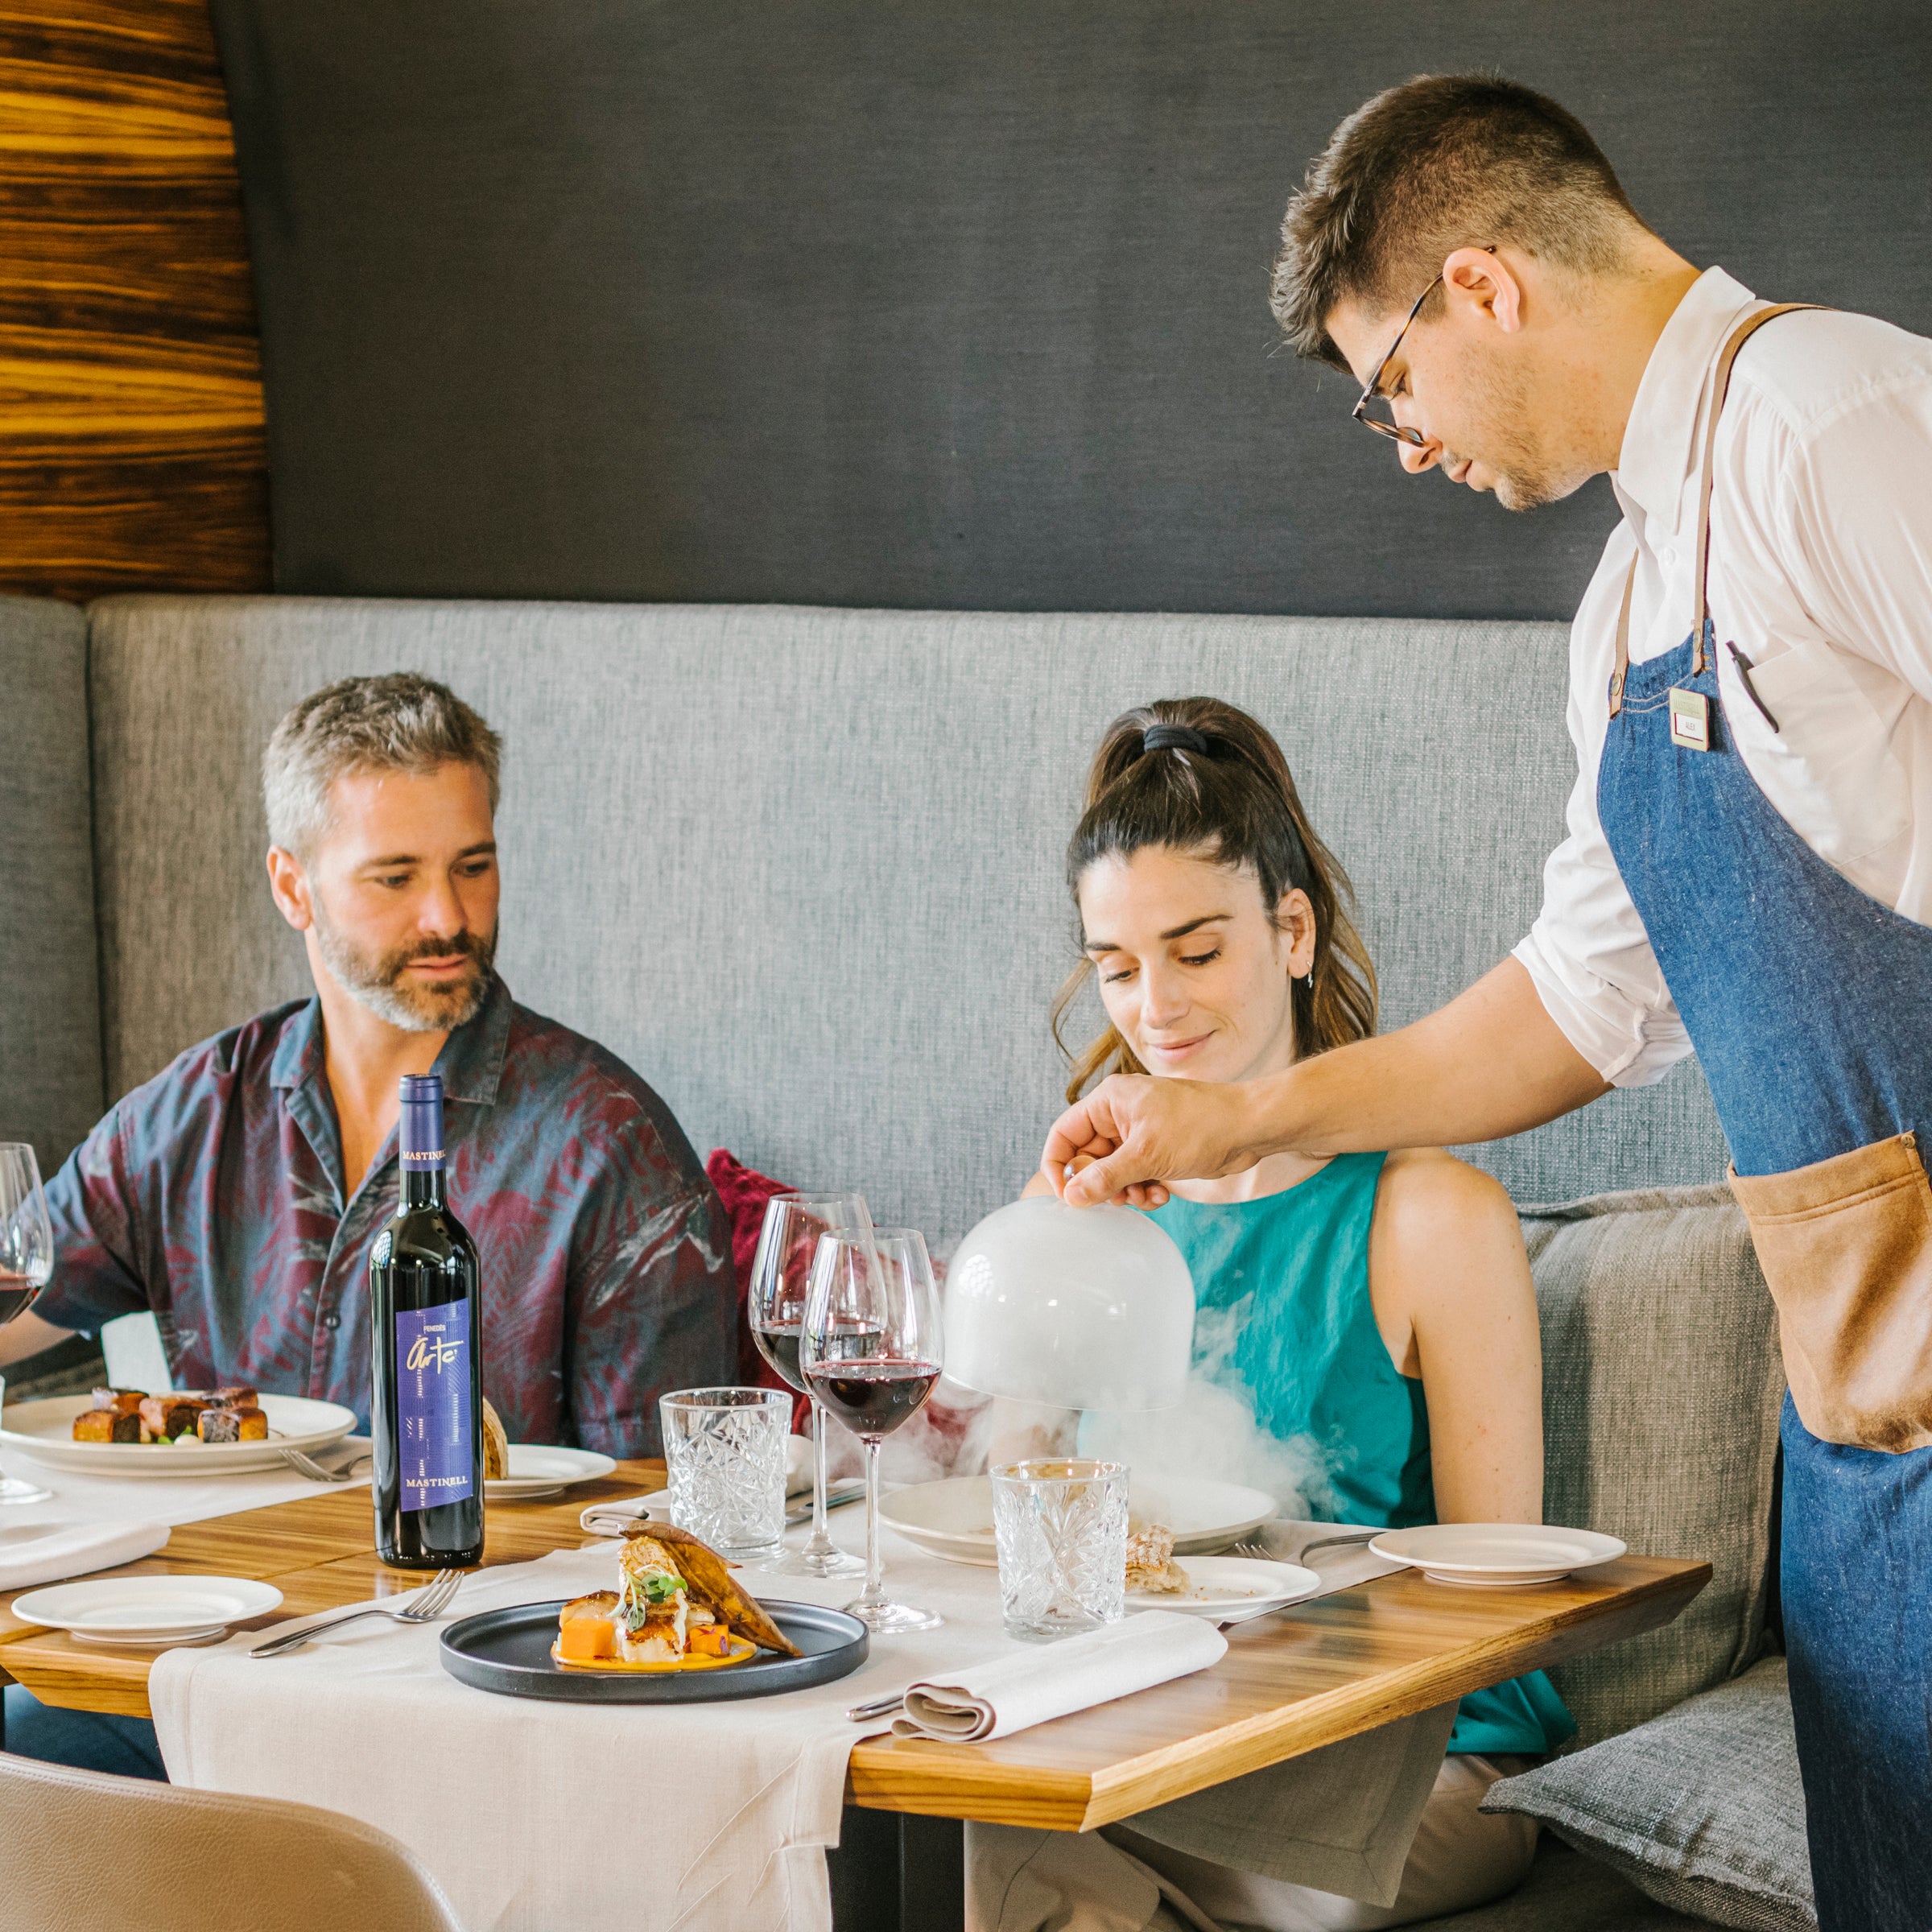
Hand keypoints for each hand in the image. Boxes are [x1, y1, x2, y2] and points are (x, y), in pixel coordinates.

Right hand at [1040, 1075, 1259, 1207]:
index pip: (1064, 1134)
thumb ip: (1105, 1177)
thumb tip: (1071, 1197)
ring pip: (1112, 1171)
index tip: (1067, 1196)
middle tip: (1118, 1199)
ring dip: (1124, 1191)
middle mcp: (1119, 1114)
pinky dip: (1142, 1189)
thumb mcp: (1146, 1155)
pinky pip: (1134, 1175)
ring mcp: (1139, 1132)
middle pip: (1088, 1157)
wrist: (1249, 1128)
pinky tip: (1161, 1195)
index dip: (1059, 1166)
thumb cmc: (1201, 1126)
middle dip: (1101, 1184)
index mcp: (1109, 1101)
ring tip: (1145, 1197)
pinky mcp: (1157, 1148)